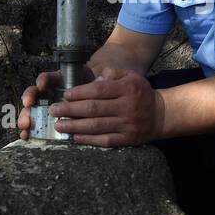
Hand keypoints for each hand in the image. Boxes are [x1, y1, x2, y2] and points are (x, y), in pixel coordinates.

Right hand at [17, 65, 96, 139]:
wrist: (92, 104)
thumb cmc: (91, 91)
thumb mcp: (94, 82)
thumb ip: (97, 80)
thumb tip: (102, 80)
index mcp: (57, 82)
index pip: (47, 78)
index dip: (43, 81)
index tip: (43, 86)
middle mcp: (48, 93)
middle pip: (34, 94)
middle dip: (29, 99)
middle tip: (28, 105)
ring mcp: (45, 107)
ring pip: (31, 110)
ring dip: (26, 116)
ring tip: (24, 124)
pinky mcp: (44, 121)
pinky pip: (34, 125)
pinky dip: (29, 131)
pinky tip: (26, 136)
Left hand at [46, 67, 162, 147]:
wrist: (161, 115)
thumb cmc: (140, 93)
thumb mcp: (131, 76)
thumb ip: (113, 73)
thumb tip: (94, 76)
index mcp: (127, 88)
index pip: (98, 90)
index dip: (79, 93)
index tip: (64, 95)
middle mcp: (127, 107)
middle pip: (93, 109)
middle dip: (70, 110)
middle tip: (53, 110)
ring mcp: (127, 125)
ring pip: (96, 126)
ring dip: (74, 126)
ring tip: (59, 125)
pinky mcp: (127, 139)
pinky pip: (105, 140)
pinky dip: (88, 140)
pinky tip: (75, 137)